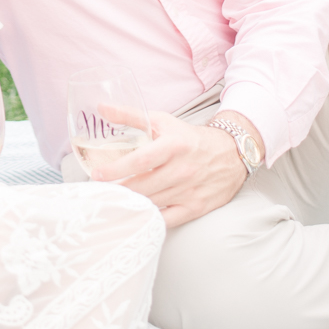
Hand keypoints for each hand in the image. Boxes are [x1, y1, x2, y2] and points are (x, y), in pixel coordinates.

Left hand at [90, 110, 248, 227]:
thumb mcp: (162, 121)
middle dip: (119, 190)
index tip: (97, 174)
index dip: (117, 169)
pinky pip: (168, 220)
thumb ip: (131, 115)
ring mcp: (189, 191)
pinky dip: (151, 220)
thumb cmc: (189, 137)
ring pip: (152, 203)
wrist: (231, 154)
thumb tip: (102, 108)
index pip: (141, 160)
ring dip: (131, 204)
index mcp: (173, 146)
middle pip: (143, 186)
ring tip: (112, 202)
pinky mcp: (195, 208)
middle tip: (99, 191)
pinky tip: (136, 217)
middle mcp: (182, 170)